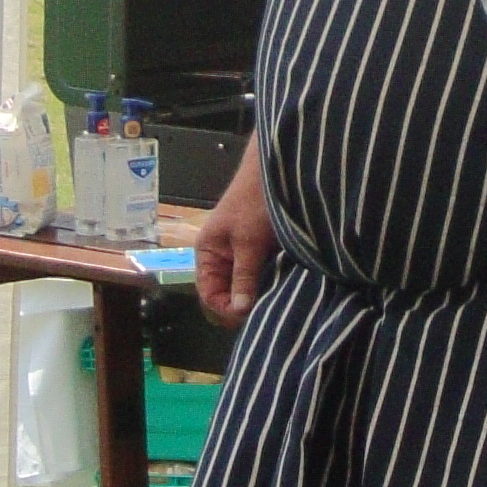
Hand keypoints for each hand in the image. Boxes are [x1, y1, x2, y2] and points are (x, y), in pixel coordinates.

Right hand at [195, 149, 276, 322]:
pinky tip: (279, 287)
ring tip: (273, 300)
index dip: (225, 308)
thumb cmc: (254, 203)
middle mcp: (220, 257)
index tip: (248, 314)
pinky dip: (267, 283)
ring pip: (243, 286)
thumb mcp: (249, 242)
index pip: (208, 294)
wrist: (276, 172)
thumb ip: (244, 277)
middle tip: (264, 310)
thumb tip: (239, 310)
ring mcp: (239, 254)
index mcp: (207, 253)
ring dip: (256, 294)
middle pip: (225, 293)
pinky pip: (258, 275)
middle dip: (241, 304)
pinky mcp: (258, 250)